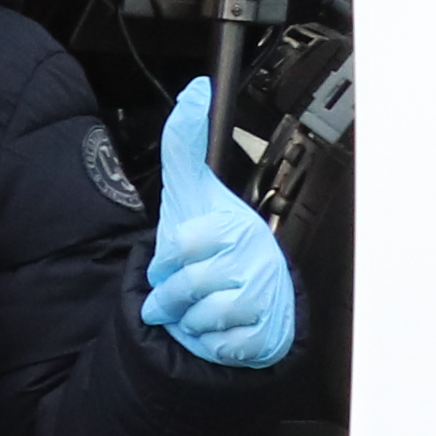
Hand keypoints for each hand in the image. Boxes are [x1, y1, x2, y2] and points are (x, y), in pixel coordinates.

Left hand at [142, 76, 296, 368]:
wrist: (243, 306)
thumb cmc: (211, 249)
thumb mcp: (189, 193)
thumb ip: (183, 143)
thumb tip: (195, 91)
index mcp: (234, 225)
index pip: (179, 246)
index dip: (167, 258)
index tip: (178, 258)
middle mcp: (256, 258)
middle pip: (186, 283)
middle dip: (173, 293)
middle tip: (186, 289)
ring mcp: (267, 297)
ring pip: (203, 315)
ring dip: (190, 318)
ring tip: (202, 308)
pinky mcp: (269, 335)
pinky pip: (223, 344)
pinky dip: (212, 342)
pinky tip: (223, 328)